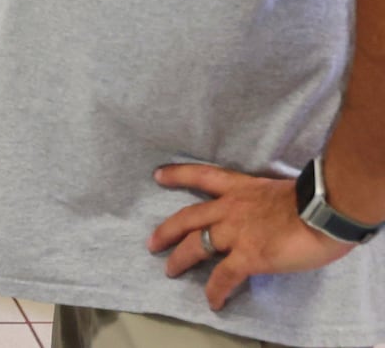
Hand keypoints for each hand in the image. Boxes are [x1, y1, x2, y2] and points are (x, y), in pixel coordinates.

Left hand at [149, 163, 354, 309]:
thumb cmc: (313, 199)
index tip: (158, 176)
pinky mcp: (247, 256)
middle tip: (152, 242)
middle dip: (167, 230)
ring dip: (180, 259)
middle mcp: (230, 208)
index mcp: (240, 188)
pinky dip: (215, 290)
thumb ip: (266, 203)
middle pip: (188, 217)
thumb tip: (271, 215)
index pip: (202, 176)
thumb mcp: (280, 191)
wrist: (324, 210)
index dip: (178, 175)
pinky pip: (223, 277)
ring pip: (196, 246)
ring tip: (170, 271)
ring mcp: (235, 233)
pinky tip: (213, 301)